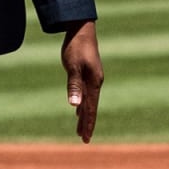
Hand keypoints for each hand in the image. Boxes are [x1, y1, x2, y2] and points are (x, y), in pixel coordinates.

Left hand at [61, 19, 102, 142]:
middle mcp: (95, 83)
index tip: (85, 138)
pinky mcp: (87, 73)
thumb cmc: (76, 47)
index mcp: (94, 84)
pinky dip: (83, 104)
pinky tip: (79, 108)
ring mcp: (92, 79)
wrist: (81, 30)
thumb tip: (75, 105)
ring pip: (89, 101)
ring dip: (84, 115)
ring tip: (81, 128)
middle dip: (87, 124)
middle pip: (91, 108)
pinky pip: (86, 94)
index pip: (90, 109)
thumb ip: (74, 86)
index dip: (87, 124)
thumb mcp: (73, 66)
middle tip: (84, 139)